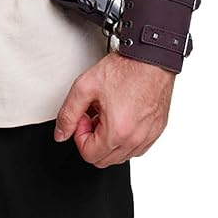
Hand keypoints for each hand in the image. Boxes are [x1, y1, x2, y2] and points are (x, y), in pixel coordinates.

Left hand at [53, 49, 175, 166]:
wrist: (150, 58)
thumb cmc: (124, 69)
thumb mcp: (85, 87)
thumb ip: (68, 113)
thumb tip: (61, 133)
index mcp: (117, 132)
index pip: (89, 155)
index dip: (79, 135)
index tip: (83, 117)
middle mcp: (135, 139)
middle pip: (104, 159)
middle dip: (93, 139)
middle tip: (93, 115)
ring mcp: (148, 137)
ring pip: (120, 156)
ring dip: (109, 140)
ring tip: (107, 113)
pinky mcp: (157, 131)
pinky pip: (136, 147)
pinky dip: (125, 138)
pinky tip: (121, 116)